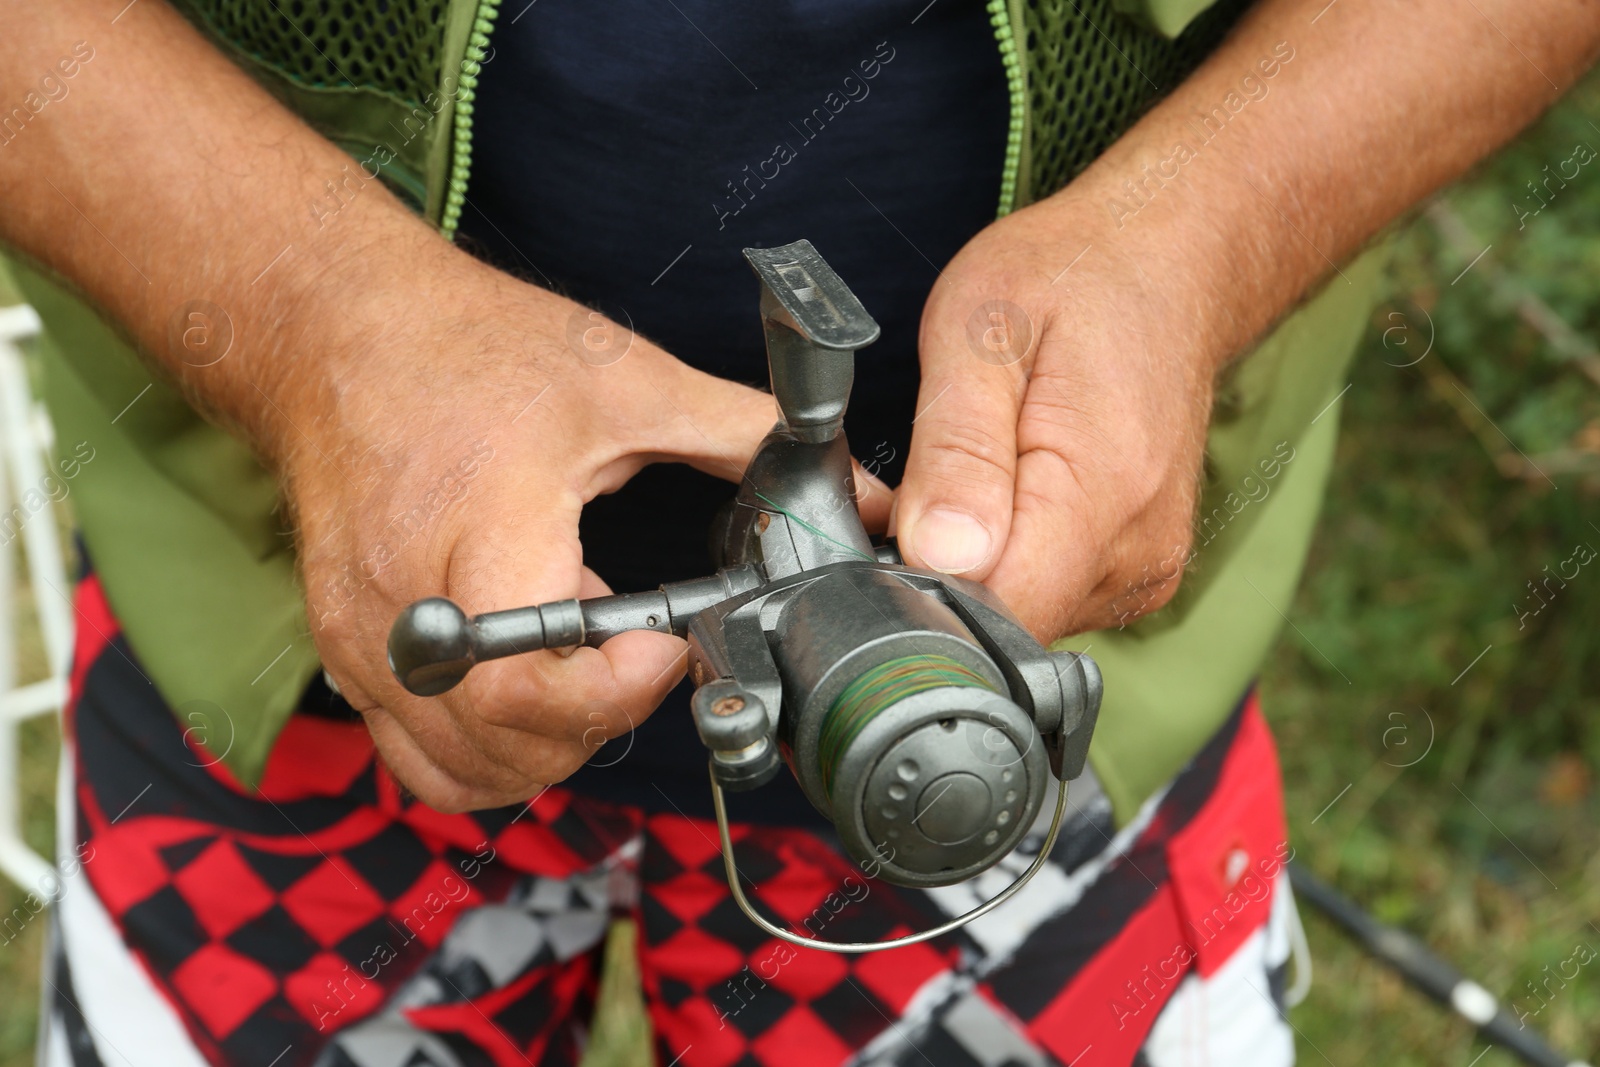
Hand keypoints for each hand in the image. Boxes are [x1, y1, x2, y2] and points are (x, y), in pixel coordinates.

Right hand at [283, 253, 781, 811]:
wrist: (338, 331)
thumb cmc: (469, 348)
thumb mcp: (624, 378)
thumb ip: (741, 435)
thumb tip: (849, 484)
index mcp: (477, 526)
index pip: (533, 682)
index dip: (619, 690)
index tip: (666, 643)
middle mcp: (401, 601)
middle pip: (505, 742)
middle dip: (598, 721)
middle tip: (637, 652)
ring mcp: (361, 636)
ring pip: (465, 768)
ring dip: (546, 747)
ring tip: (583, 666)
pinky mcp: (345, 651)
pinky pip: (420, 756)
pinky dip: (486, 753)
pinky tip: (528, 689)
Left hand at [894, 194, 1219, 639]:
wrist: (1171, 264)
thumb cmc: (1076, 278)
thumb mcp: (981, 329)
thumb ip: (956, 448)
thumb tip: (939, 554)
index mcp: (1105, 490)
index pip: (996, 610)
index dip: (920, 583)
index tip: (889, 524)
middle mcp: (1138, 552)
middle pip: (1003, 620)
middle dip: (939, 570)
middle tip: (921, 478)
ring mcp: (1144, 570)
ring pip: (1020, 614)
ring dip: (973, 562)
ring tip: (973, 470)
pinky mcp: (1137, 573)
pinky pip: (1048, 595)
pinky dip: (1010, 558)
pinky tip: (1007, 491)